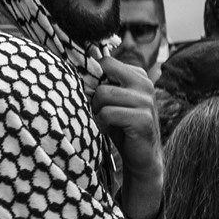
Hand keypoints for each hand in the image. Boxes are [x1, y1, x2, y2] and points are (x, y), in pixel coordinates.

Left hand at [91, 55, 164, 218]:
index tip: (94, 95)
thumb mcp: (111, 101)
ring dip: (97, 112)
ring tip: (105, 122)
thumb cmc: (121, 127)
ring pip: (103, 95)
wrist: (141, 157)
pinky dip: (101, 123)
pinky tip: (108, 130)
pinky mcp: (143, 119)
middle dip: (94, 96)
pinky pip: (108, 113)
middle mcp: (145, 84)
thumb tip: (72, 65)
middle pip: (102, 77)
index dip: (93, 78)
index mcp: (138, 75)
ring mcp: (146, 101)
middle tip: (100, 111)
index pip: (106, 62)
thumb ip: (101, 84)